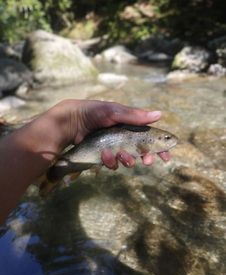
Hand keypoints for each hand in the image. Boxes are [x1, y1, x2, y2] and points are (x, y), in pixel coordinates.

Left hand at [53, 100, 169, 169]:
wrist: (71, 121)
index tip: (167, 157)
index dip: (159, 148)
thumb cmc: (93, 112)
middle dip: (146, 158)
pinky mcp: (103, 156)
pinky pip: (112, 163)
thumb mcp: (114, 111)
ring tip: (121, 155)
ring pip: (127, 160)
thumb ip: (135, 116)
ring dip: (127, 160)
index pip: (149, 138)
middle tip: (148, 161)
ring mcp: (114, 148)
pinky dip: (110, 161)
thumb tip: (160, 115)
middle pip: (141, 152)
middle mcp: (123, 138)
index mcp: (130, 126)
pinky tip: (104, 154)